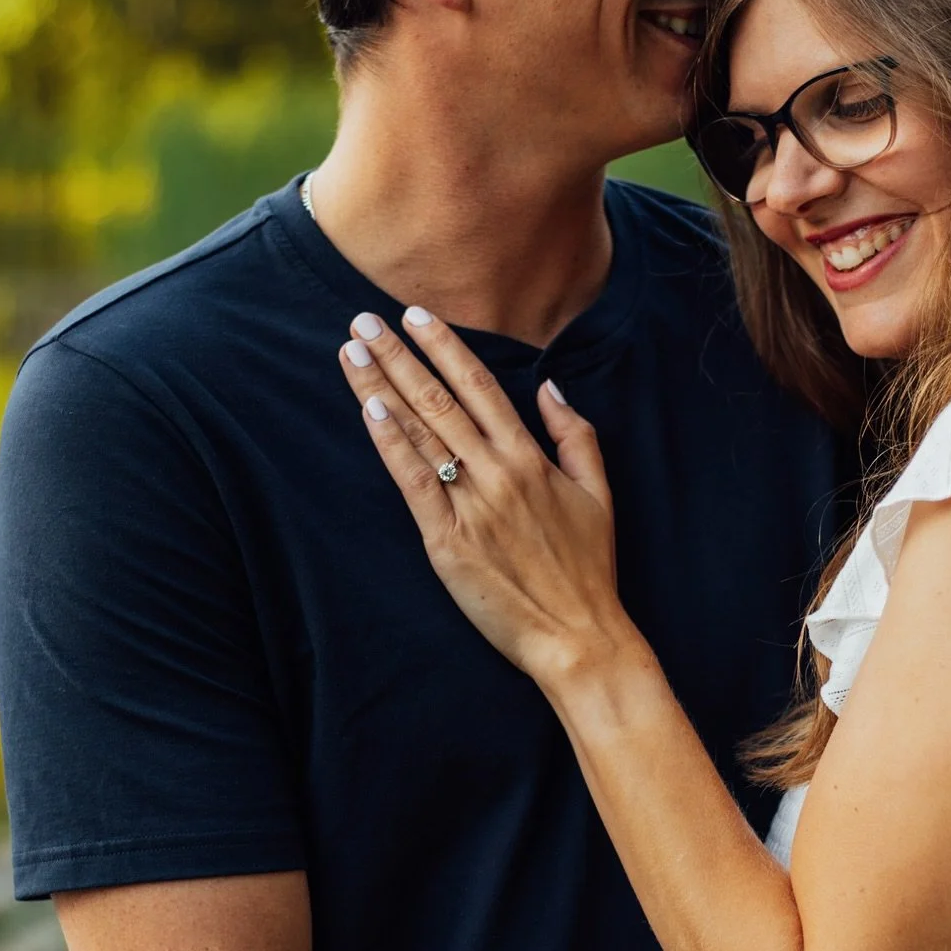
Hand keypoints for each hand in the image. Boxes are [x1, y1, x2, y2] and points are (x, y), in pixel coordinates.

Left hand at [339, 309, 635, 686]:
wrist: (579, 635)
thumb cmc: (588, 569)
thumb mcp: (598, 493)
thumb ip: (575, 435)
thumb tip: (550, 387)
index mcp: (532, 458)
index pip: (480, 386)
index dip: (444, 347)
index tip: (415, 315)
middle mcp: (498, 473)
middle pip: (439, 400)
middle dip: (398, 356)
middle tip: (363, 320)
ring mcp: (470, 506)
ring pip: (420, 433)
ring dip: (381, 388)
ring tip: (351, 352)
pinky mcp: (447, 541)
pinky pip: (414, 482)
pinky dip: (390, 444)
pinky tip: (368, 411)